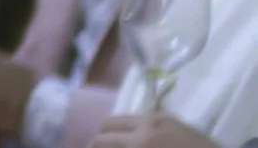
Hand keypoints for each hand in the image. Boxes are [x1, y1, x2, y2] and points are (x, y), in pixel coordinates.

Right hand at [89, 117, 223, 147]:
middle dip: (98, 137)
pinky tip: (138, 138)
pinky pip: (143, 117)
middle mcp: (145, 123)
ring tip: (115, 143)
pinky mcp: (172, 117)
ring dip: (115, 130)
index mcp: (139, 142)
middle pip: (108, 123)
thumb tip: (100, 145)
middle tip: (96, 147)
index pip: (101, 141)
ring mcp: (160, 117)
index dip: (90, 146)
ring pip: (124, 117)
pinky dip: (133, 126)